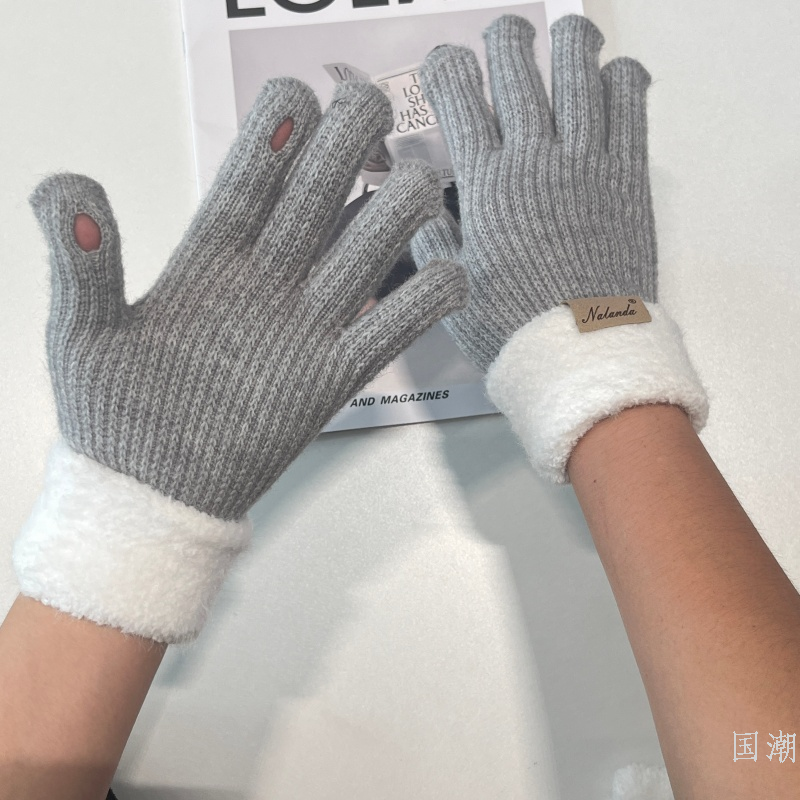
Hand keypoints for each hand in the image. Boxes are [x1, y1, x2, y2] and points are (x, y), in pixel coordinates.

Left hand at [14, 78, 466, 641]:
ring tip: (418, 180)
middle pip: (319, 193)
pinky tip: (450, 274)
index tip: (296, 98)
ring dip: (398, 209)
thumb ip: (83, 262)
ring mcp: (305, 324)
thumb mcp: (81, 333)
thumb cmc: (111, 412)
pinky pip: (393, 330)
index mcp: (210, 258)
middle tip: (371, 110)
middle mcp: (268, 279)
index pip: (252, 175)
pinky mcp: (332, 374)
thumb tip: (70, 186)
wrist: (154, 492)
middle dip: (348, 144)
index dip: (276, 133)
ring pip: (367, 248)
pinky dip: (427, 300)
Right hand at [412, 15, 705, 480]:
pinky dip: (625, 81)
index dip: (446, 69)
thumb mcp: (451, 281)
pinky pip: (630, 110)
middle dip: (504, 42)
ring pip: (579, 75)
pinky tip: (617, 73)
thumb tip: (413, 191)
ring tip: (569, 32)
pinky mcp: (627, 178)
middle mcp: (534, 158)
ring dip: (572, 44)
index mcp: (485, 183)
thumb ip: (431, 228)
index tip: (443, 62)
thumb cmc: (511, 326)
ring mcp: (586, 163)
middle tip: (502, 36)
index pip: (459, 99)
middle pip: (518, 70)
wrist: (580, 355)